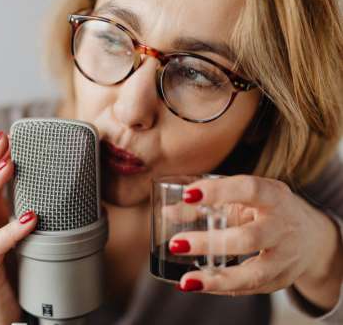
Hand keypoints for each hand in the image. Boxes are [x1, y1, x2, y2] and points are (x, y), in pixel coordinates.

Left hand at [168, 175, 341, 307]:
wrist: (312, 236)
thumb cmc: (265, 210)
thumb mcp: (243, 199)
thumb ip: (206, 204)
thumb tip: (166, 212)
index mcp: (274, 196)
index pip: (249, 189)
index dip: (219, 191)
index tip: (188, 195)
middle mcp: (283, 226)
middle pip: (249, 238)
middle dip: (210, 242)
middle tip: (176, 244)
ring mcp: (285, 256)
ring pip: (254, 273)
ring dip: (217, 279)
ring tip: (187, 281)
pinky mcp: (281, 279)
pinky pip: (250, 288)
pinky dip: (223, 288)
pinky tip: (199, 285)